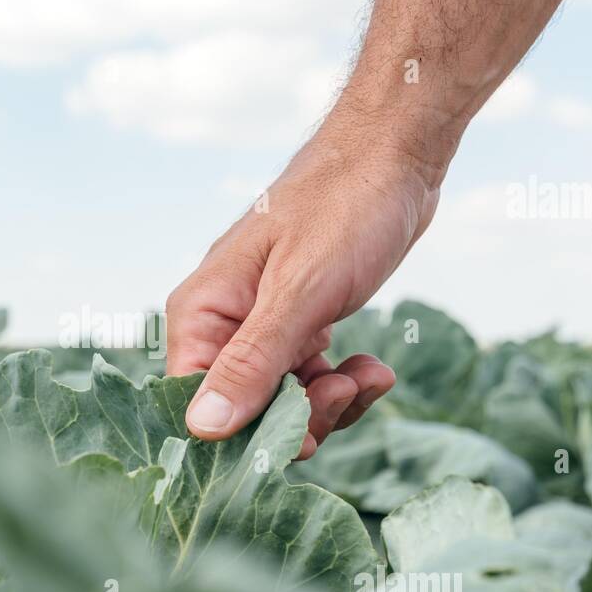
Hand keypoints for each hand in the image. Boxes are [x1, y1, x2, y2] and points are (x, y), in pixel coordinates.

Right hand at [165, 113, 444, 458]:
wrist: (395, 153)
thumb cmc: (343, 206)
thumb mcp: (300, 291)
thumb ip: (252, 362)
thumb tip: (202, 428)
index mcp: (202, 313)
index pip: (196, 404)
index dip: (242, 434)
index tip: (298, 437)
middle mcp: (222, 323)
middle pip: (242, 411)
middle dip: (299, 417)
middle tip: (341, 391)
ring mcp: (262, 324)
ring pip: (282, 400)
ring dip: (329, 402)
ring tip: (368, 374)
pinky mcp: (300, 322)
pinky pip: (309, 379)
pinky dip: (343, 383)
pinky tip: (373, 366)